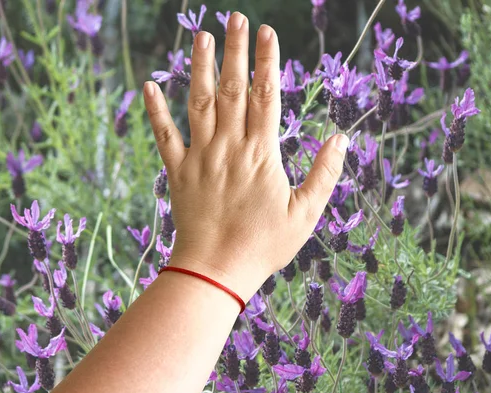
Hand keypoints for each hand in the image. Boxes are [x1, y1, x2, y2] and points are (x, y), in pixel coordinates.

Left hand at [143, 12, 348, 300]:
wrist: (216, 270)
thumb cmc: (264, 245)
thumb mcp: (305, 215)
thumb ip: (324, 174)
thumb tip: (341, 139)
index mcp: (261, 154)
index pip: (266, 96)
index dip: (267, 62)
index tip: (268, 33)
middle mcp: (229, 147)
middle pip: (233, 89)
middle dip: (236, 51)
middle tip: (236, 18)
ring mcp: (201, 157)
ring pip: (200, 103)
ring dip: (200, 68)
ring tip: (201, 36)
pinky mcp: (178, 173)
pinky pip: (165, 136)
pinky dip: (156, 111)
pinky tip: (149, 86)